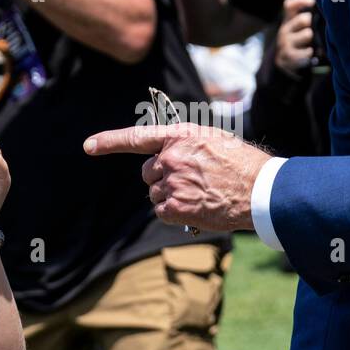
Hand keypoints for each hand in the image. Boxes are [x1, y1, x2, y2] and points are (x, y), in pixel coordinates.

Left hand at [83, 123, 271, 230]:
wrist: (261, 190)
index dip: (109, 141)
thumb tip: (167, 158)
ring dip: (171, 197)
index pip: (137, 138)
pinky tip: (197, 208)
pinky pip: (162, 211)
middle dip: (162, 178)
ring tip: (201, 194)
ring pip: (155, 193)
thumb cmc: (241, 164)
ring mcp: (172, 183)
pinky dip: (175, 213)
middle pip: (148, 173)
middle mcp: (171, 158)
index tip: (89, 145)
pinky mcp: (175, 207)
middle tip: (191, 182)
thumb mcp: (212, 140)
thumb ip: (185, 144)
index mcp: (180, 136)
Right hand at [275, 0, 316, 76]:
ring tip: (314, 44)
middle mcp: (285, 30)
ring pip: (307, 34)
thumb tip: (332, 4)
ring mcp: (284, 43)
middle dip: (314, 23)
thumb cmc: (301, 41)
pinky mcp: (286, 56)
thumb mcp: (302, 28)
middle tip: (316, 28)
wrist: (287, 64)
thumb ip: (312, 16)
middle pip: (304, 19)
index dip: (301, 0)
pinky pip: (305, 52)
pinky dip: (310, 53)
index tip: (313, 2)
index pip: (289, 5)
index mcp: (289, 20)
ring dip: (314, 39)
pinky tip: (312, 55)